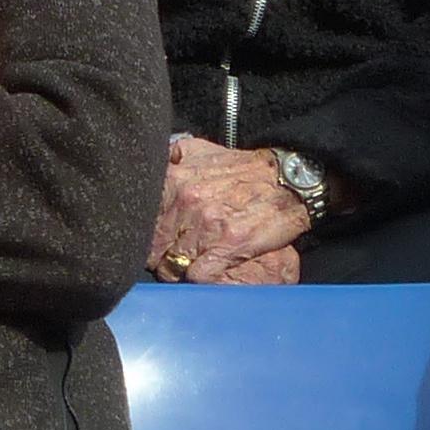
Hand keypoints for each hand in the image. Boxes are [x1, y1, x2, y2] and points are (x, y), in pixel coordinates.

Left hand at [152, 131, 312, 278]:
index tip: (154, 242)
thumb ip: (172, 157)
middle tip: (170, 258)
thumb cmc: (242, 170)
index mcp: (175, 180)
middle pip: (154, 247)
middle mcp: (187, 202)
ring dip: (178, 270)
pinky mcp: (228, 245)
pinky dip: (199, 278)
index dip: (145, 236)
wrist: (286, 180)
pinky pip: (197, 276)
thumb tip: (153, 163)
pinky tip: (206, 270)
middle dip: (159, 257)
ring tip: (189, 265)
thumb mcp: (201, 151)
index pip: (142, 221)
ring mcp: (207, 225)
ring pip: (173, 265)